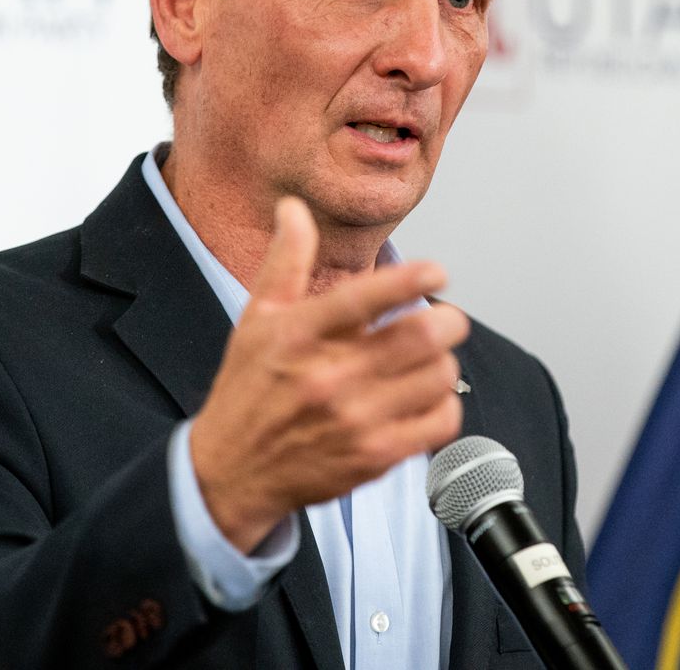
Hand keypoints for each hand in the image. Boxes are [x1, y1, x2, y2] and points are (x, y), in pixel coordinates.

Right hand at [188, 197, 465, 551]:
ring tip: (429, 358)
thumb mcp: (257, 318)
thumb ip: (286, 260)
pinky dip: (445, 404)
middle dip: (447, 319)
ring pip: (438, 376)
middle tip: (444, 318)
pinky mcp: (374, 456)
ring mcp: (355, 420)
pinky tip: (426, 397)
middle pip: (421, 336)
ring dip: (443, 361)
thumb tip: (293, 209)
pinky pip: (439, 422)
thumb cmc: (248, 391)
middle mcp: (329, 377)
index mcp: (300, 335)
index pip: (364, 297)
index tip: (436, 271)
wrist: (233, 471)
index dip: (411, 278)